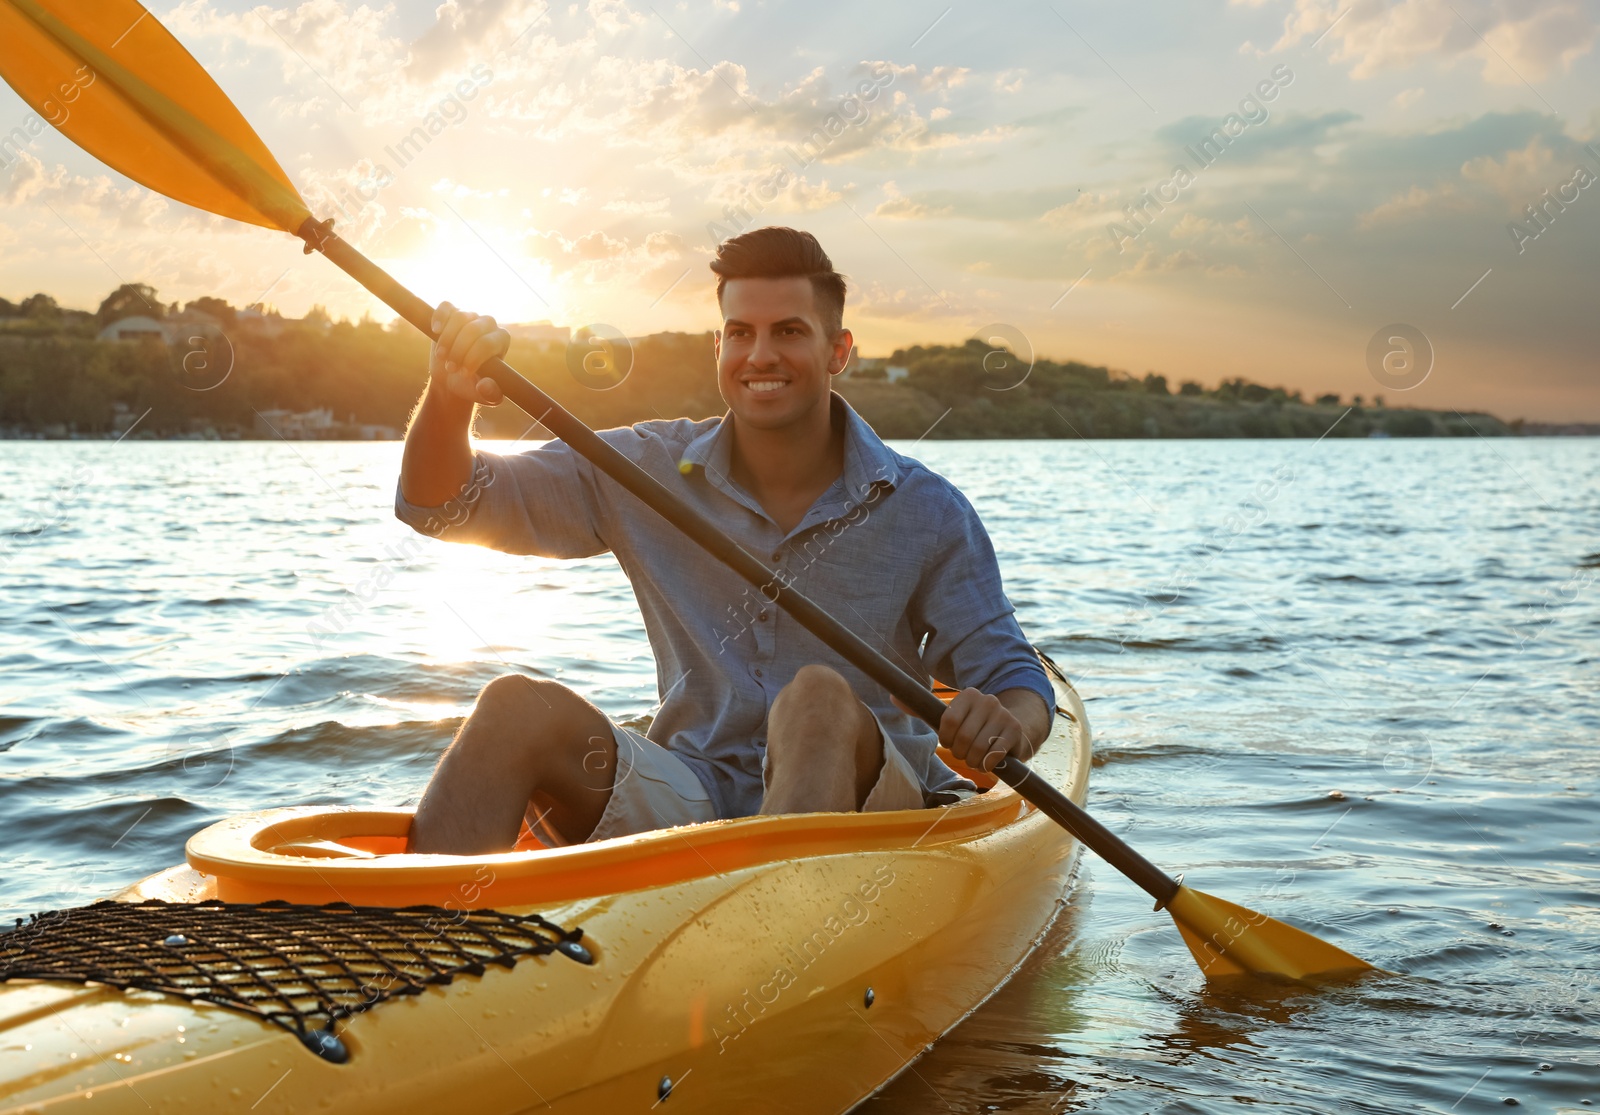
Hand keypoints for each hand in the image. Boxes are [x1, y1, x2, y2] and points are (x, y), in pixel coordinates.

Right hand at [430, 301, 509, 406]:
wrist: (452, 378)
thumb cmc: (472, 386)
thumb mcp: (484, 396)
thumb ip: (491, 394)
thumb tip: (486, 385)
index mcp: (501, 340)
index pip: (487, 343)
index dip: (472, 358)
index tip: (464, 374)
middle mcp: (489, 324)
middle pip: (472, 329)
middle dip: (458, 351)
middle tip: (451, 368)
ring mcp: (470, 316)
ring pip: (459, 317)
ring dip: (447, 340)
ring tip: (443, 357)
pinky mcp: (452, 313)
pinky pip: (446, 306)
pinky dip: (439, 316)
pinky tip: (435, 330)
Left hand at [896, 687, 1039, 772]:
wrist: (1014, 727)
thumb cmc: (974, 725)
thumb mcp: (950, 716)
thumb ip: (922, 709)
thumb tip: (893, 698)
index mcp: (969, 694)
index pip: (948, 720)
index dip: (946, 738)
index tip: (949, 742)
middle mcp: (988, 701)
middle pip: (964, 737)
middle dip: (960, 752)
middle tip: (963, 753)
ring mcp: (1003, 715)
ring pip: (978, 748)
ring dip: (972, 761)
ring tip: (974, 759)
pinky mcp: (1015, 732)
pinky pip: (994, 756)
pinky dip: (987, 765)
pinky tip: (987, 763)